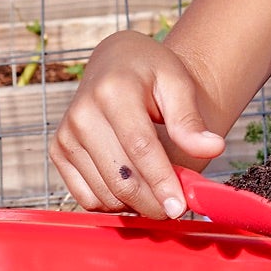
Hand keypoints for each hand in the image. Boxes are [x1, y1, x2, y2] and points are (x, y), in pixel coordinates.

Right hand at [52, 31, 225, 217]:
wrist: (116, 63)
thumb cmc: (151, 73)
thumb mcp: (177, 83)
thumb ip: (190, 119)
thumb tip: (212, 148)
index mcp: (113, 90)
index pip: (140, 147)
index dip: (161, 181)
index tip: (180, 206)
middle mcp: (82, 113)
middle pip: (121, 177)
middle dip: (152, 201)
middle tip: (175, 207)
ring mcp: (65, 135)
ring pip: (104, 193)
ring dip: (135, 204)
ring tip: (156, 191)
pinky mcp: (58, 152)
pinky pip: (86, 197)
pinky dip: (112, 203)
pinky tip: (132, 188)